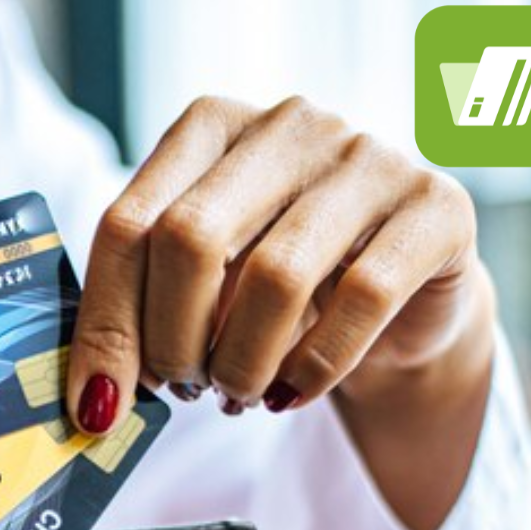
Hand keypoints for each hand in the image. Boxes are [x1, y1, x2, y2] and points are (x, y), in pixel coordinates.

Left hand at [67, 96, 496, 529]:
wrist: (401, 298)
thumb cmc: (276, 291)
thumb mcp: (200, 289)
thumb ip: (140, 314)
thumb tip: (94, 401)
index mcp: (207, 128)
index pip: (128, 224)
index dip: (105, 324)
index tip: (99, 404)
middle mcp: (287, 125)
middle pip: (190, 240)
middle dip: (171, 341)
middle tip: (180, 391)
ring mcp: (367, 156)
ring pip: (274, 276)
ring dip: (240, 362)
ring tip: (234, 395)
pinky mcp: (436, 207)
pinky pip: (361, 297)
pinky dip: (313, 366)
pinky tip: (293, 393)